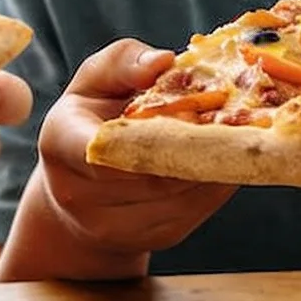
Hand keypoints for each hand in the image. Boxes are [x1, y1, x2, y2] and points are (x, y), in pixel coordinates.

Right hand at [31, 39, 236, 255]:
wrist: (81, 188)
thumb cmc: (92, 118)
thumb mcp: (97, 79)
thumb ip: (125, 62)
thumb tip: (163, 60)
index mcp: (61, 142)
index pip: (100, 147)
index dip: (146, 134)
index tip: (189, 111)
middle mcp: (77, 193)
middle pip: (151, 175)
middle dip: (195, 146)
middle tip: (237, 118)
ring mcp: (112, 225)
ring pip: (180, 197)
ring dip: (215, 167)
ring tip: (238, 136)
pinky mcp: (151, 240)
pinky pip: (196, 212)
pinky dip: (218, 185)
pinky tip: (228, 160)